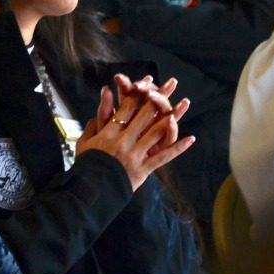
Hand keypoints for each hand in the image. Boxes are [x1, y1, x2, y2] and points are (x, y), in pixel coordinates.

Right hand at [80, 74, 193, 189]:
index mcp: (109, 133)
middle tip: (169, 85)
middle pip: (144, 115)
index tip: (147, 83)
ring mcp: (135, 155)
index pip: (126, 109)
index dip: (138, 94)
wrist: (90, 190)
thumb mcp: (84, 141)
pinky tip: (190, 139)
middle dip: (158, 98)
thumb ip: (94, 122)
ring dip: (171, 118)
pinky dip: (178, 148)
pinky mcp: (143, 169)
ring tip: (182, 105)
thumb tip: (101, 106)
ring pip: (156, 132)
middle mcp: (124, 140)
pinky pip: (163, 157)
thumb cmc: (87, 165)